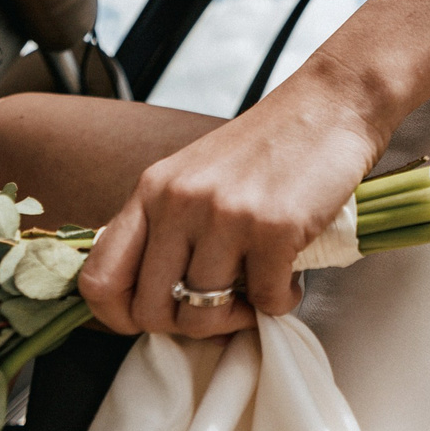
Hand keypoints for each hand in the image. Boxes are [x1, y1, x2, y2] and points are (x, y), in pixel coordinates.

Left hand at [75, 68, 386, 339]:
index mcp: (150, 191)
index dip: (119, 317)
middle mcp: (177, 203)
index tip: (157, 315)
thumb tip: (149, 292)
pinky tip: (290, 277)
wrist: (331, 106)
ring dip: (238, 318)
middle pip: (151, 310)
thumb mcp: (193, 176)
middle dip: (189, 324)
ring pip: (204, 314)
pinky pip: (265, 302)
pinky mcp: (273, 228)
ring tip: (259, 292)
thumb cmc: (267, 147)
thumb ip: (164, 225)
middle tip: (221, 307)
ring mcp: (223, 216)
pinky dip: (281, 301)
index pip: (98, 278)